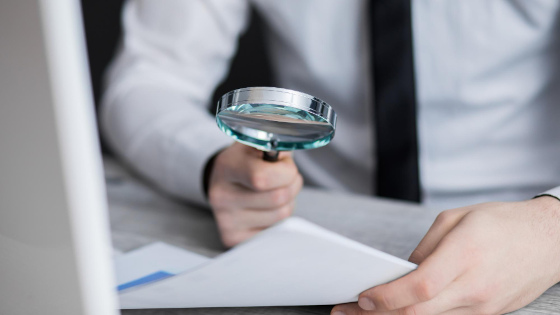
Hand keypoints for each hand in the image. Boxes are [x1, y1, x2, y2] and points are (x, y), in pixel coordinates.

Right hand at [208, 142, 302, 246]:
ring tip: (272, 191)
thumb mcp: (258, 142)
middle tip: (281, 177)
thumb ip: (278, 143)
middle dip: (291, 184)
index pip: (262, 177)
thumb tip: (300, 141)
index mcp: (226, 167)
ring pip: (282, 215)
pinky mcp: (234, 239)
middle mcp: (221, 197)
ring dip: (287, 201)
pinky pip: (277, 231)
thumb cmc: (247, 159)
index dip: (285, 171)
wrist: (223, 178)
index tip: (284, 164)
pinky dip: (278, 219)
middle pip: (279, 198)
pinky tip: (265, 208)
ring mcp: (227, 221)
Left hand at [332, 197, 559, 314]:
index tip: (362, 297)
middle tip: (350, 311)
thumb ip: (425, 248)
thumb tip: (402, 271)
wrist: (550, 240)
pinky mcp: (489, 314)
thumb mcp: (456, 219)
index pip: (419, 288)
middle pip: (419, 312)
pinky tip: (403, 310)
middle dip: (379, 314)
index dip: (386, 297)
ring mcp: (484, 306)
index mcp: (465, 255)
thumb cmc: (504, 223)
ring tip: (369, 311)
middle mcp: (475, 287)